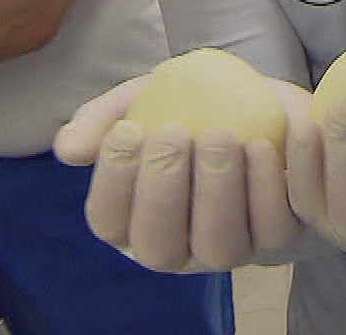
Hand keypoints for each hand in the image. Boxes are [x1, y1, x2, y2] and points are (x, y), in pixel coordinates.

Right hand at [55, 73, 309, 271]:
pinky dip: (266, 188)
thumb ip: (105, 117)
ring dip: (216, 191)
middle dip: (162, 191)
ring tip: (220, 136)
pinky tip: (260, 145)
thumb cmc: (195, 108)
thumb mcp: (146, 99)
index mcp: (134, 217)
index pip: (108, 221)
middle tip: (171, 133)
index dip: (112, 182)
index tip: (128, 130)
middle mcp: (178, 246)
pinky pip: (272, 230)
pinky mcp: (278, 237)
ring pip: (217, 247)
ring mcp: (229, 248)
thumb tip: (67, 149)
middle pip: (158, 248)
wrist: (269, 105)